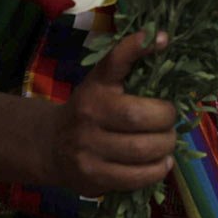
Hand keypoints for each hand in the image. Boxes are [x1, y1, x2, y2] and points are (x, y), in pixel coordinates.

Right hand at [46, 31, 177, 194]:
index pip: (114, 63)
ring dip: (166, 147)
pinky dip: (157, 170)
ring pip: (142, 150)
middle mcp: (88, 117)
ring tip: (166, 142)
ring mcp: (88, 151)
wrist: (49, 146)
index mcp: (94, 89)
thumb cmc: (88, 109)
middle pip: (140, 117)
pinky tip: (160, 163)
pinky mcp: (93, 179)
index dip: (137, 49)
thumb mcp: (101, 82)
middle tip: (169, 121)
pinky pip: (136, 178)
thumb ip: (127, 62)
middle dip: (167, 119)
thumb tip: (162, 38)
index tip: (163, 40)